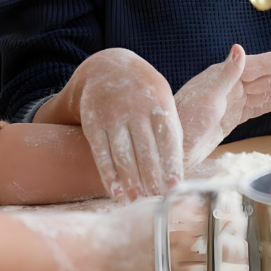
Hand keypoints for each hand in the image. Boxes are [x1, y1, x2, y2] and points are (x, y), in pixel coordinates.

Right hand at [72, 48, 184, 200]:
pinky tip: (115, 191)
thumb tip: (177, 167)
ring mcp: (112, 115)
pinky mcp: (92, 122)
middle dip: (153, 180)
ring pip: (123, 156)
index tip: (175, 188)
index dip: (171, 166)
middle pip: (146, 152)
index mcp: (158, 103)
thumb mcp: (162, 99)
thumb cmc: (143, 92)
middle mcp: (135, 109)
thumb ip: (170, 129)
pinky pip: (101, 153)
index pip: (168, 141)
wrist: (106, 67)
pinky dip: (108, 175)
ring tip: (138, 201)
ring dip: (131, 183)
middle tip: (158, 203)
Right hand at [96, 194, 248, 270]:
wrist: (93, 254)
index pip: (208, 207)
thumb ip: (172, 203)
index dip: (228, 211)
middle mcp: (175, 231)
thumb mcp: (146, 207)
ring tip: (248, 260)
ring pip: (214, 256)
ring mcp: (173, 256)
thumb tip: (194, 199)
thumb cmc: (117, 230)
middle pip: (217, 231)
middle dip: (236, 234)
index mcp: (170, 210)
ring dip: (236, 258)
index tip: (241, 212)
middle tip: (248, 236)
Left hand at [174, 44, 270, 168]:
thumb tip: (239, 49)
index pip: (256, 65)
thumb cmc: (183, 121)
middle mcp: (228, 86)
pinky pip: (254, 108)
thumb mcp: (206, 97)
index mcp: (222, 76)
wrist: (172, 147)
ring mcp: (230, 102)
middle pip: (265, 78)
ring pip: (263, 92)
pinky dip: (268, 104)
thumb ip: (226, 74)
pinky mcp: (229, 118)